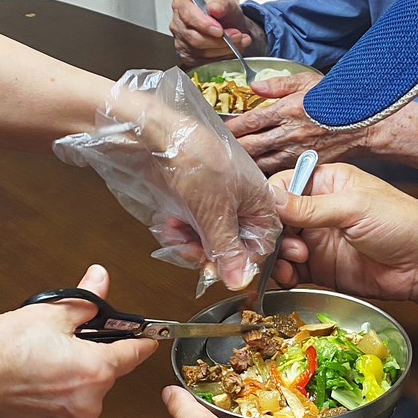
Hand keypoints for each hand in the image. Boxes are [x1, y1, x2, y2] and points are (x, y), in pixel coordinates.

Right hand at [0, 265, 155, 417]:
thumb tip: (100, 280)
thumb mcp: (50, 313)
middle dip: (94, 354)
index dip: (140, 339)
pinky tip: (39, 378)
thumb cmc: (3, 350)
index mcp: (96, 371)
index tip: (148, 335)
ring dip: (77, 375)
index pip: (134, 353)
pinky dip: (61, 393)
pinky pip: (70, 406)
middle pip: (108, 371)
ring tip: (46, 360)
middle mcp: (90, 401)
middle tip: (66, 340)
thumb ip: (86, 300)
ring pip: (88, 389)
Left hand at [57, 68, 279, 291]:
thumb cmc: (195, 160)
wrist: (155, 135)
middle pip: (234, 244)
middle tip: (192, 253)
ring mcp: (217, 199)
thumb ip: (226, 250)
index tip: (222, 271)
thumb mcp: (214, 213)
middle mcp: (242, 200)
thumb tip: (240, 282)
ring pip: (210, 238)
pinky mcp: (194, 199)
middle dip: (209, 252)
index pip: (262, 244)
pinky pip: (193, 227)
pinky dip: (180, 231)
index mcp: (259, 199)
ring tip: (175, 233)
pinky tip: (168, 225)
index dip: (243, 261)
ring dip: (190, 243)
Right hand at [170, 0, 266, 67]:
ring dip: (224, 49)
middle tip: (236, 36)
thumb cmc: (224, 14)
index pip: (187, 15)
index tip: (220, 30)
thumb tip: (214, 8)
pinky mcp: (188, 58)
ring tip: (238, 41)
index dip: (204, 24)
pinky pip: (204, 63)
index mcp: (182, 5)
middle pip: (194, 38)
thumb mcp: (226, 3)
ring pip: (201, 52)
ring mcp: (181, 43)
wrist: (231, 27)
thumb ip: (220, 4)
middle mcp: (178, 25)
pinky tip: (231, 51)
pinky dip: (221, 58)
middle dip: (219, 40)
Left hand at [224, 71, 354, 173]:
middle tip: (217, 151)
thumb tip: (253, 87)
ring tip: (231, 165)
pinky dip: (265, 173)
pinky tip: (254, 175)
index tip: (220, 130)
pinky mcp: (305, 164)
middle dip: (234, 148)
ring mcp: (297, 152)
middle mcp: (290, 134)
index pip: (251, 121)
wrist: (363, 124)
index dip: (233, 127)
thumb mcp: (307, 82)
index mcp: (287, 111)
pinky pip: (279, 170)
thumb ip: (278, 84)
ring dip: (246, 164)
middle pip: (252, 145)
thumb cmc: (335, 100)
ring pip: (263, 161)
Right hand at [268, 163, 417, 301]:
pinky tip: (291, 276)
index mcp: (327, 182)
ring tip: (298, 259)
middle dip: (273, 232)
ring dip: (279, 254)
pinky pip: (291, 270)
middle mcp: (317, 210)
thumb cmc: (401, 224)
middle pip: (276, 218)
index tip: (266, 216)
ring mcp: (317, 240)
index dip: (270, 201)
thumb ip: (310, 207)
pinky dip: (285, 274)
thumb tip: (271, 199)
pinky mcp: (320, 268)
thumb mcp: (354, 207)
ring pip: (280, 246)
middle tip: (285, 243)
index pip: (283, 184)